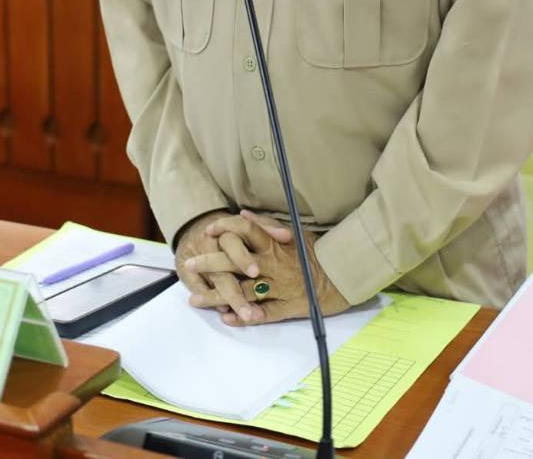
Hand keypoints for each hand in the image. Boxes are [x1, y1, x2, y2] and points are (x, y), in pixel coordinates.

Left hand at [184, 210, 350, 325]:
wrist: (343, 275)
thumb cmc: (316, 252)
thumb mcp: (294, 231)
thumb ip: (266, 224)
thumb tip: (241, 214)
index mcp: (274, 244)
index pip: (244, 231)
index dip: (224, 229)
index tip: (207, 232)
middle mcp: (273, 265)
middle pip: (235, 262)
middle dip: (209, 263)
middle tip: (189, 265)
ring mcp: (278, 288)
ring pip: (242, 292)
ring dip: (217, 297)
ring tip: (196, 300)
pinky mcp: (287, 307)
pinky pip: (261, 314)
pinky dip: (242, 318)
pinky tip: (226, 319)